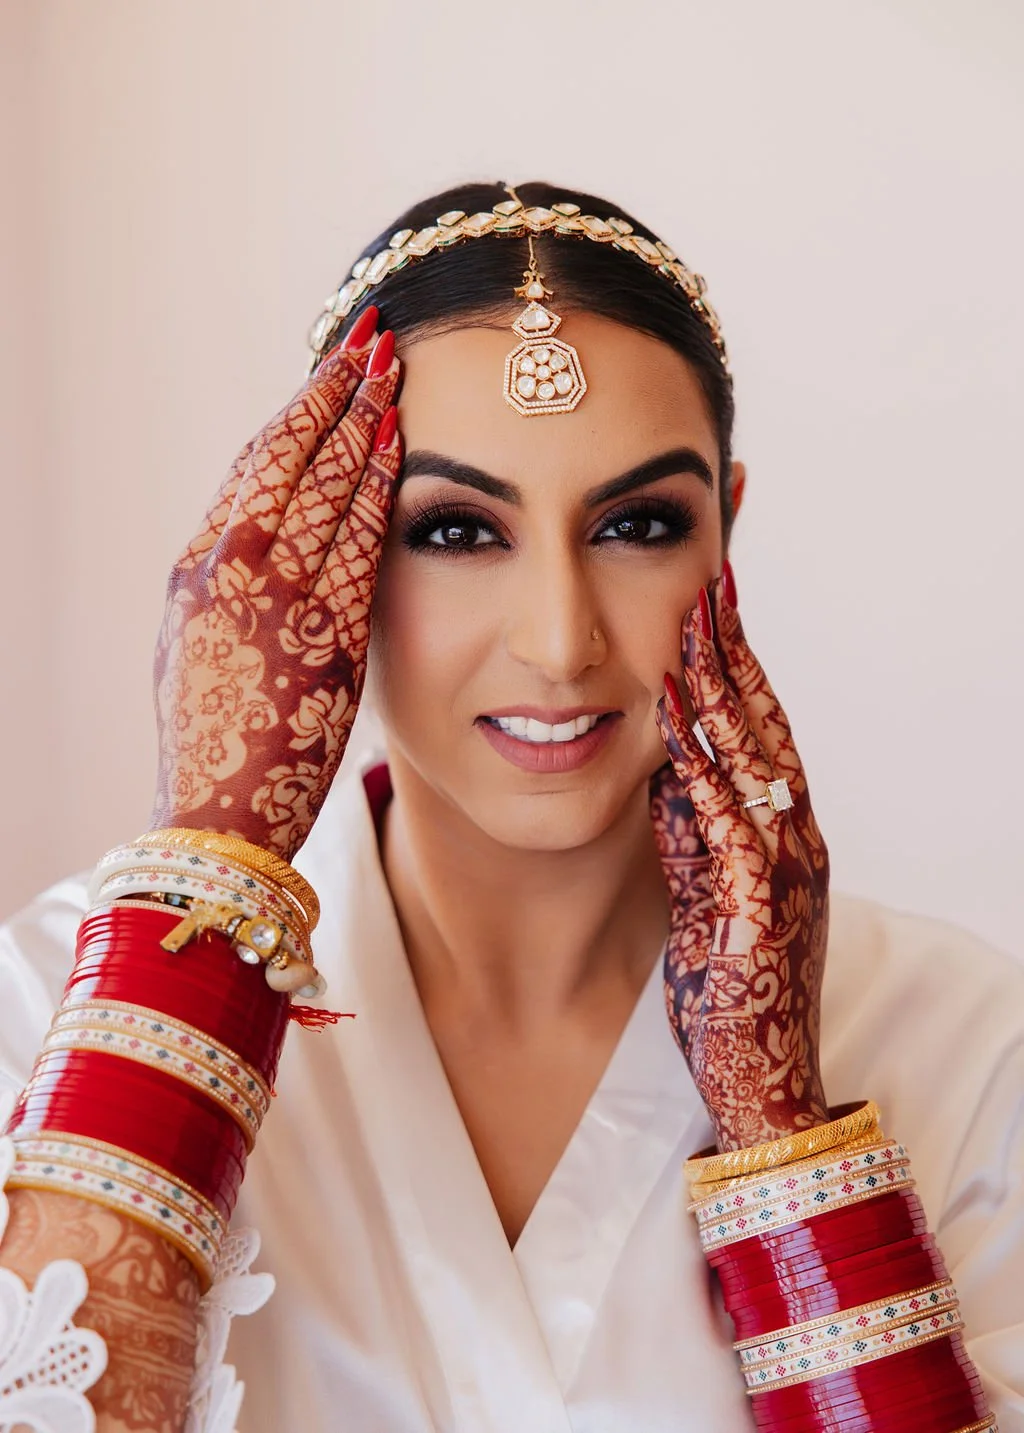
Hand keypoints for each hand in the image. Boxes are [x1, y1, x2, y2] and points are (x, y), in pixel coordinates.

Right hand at [151, 314, 400, 858]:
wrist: (215, 819)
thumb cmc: (221, 745)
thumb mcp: (215, 652)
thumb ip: (245, 595)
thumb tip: (278, 550)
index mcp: (201, 570)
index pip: (254, 466)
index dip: (296, 410)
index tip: (330, 368)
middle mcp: (227, 569)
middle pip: (285, 455)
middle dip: (331, 390)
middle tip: (372, 336)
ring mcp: (270, 596)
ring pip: (316, 483)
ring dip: (357, 419)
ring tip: (393, 366)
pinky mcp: (316, 630)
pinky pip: (348, 540)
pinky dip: (371, 485)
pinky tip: (400, 445)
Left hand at [649, 563, 829, 1150]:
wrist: (765, 1085)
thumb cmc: (731, 992)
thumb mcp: (706, 895)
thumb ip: (692, 833)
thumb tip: (665, 770)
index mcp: (785, 836)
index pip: (765, 731)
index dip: (739, 665)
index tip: (713, 605)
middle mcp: (794, 841)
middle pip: (766, 724)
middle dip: (736, 649)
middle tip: (712, 575)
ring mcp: (782, 871)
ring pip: (755, 756)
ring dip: (722, 683)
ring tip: (695, 617)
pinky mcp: (754, 906)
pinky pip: (727, 817)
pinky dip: (703, 758)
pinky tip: (675, 712)